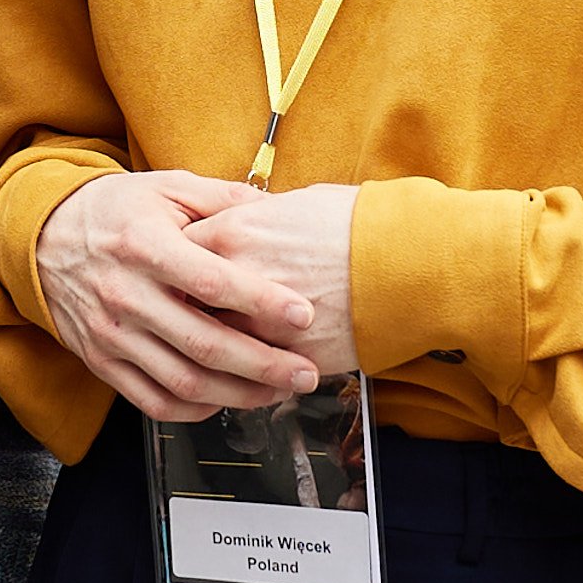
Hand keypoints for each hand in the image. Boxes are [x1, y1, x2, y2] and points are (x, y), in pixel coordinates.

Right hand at [37, 170, 318, 421]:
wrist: (42, 237)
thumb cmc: (113, 211)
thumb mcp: (165, 187)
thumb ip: (223, 199)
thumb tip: (279, 208)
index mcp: (144, 245)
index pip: (211, 282)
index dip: (262, 301)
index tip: (303, 314)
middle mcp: (125, 294)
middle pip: (204, 344)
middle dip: (264, 366)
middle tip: (306, 373)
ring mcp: (111, 334)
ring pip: (183, 382)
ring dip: (239, 395)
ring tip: (278, 392)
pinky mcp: (101, 361)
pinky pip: (153, 401)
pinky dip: (195, 410)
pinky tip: (225, 400)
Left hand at [189, 183, 359, 375]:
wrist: (409, 262)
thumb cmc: (359, 225)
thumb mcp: (295, 204)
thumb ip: (253, 219)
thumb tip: (237, 223)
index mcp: (231, 234)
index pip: (174, 255)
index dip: (175, 266)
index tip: (179, 273)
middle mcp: (236, 281)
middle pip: (182, 305)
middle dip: (183, 311)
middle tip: (186, 313)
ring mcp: (259, 324)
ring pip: (212, 348)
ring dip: (213, 351)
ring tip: (217, 351)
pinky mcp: (288, 359)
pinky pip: (252, 377)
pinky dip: (250, 378)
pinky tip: (255, 372)